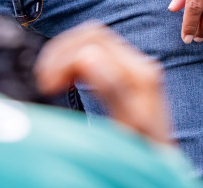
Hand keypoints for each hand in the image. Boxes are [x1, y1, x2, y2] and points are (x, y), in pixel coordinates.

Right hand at [35, 22, 170, 143]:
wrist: (158, 168)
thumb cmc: (142, 155)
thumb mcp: (127, 125)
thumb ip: (112, 89)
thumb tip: (88, 56)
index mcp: (140, 75)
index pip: (92, 42)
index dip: (62, 59)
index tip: (45, 86)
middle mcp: (141, 65)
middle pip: (92, 35)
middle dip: (60, 52)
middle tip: (44, 81)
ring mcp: (136, 68)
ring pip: (92, 39)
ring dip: (65, 54)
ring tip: (50, 81)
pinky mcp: (129, 74)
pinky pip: (97, 51)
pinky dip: (74, 60)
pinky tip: (65, 80)